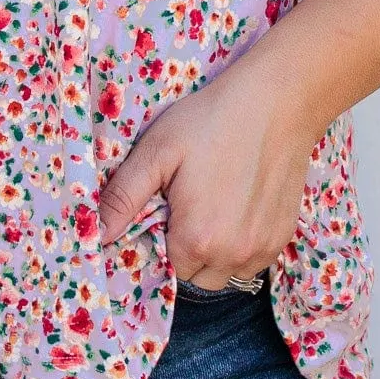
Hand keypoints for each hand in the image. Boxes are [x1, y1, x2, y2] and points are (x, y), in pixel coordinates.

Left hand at [96, 55, 317, 288]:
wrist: (276, 100)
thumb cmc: (211, 120)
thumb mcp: (157, 151)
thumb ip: (124, 197)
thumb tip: (96, 236)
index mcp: (197, 239)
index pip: (167, 269)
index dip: (160, 242)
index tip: (164, 212)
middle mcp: (233, 254)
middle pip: (197, 278)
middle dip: (186, 252)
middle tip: (187, 207)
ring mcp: (263, 248)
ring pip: (227, 274)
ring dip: (215, 254)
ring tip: (212, 207)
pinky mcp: (283, 236)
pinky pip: (254, 261)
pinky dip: (241, 246)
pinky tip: (237, 206)